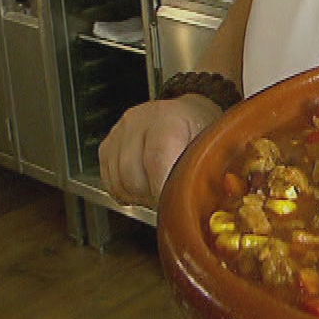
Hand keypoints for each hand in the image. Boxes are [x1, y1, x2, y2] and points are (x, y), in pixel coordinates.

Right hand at [98, 93, 224, 206]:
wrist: (187, 114)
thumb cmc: (201, 130)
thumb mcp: (211, 145)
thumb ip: (202, 168)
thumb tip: (207, 196)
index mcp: (168, 118)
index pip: (155, 159)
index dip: (161, 188)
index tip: (172, 204)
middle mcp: (138, 121)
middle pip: (132, 175)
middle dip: (151, 196)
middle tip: (167, 199)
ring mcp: (120, 132)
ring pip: (119, 182)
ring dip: (138, 195)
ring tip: (157, 189)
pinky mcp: (107, 145)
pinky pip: (109, 181)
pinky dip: (125, 192)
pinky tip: (143, 186)